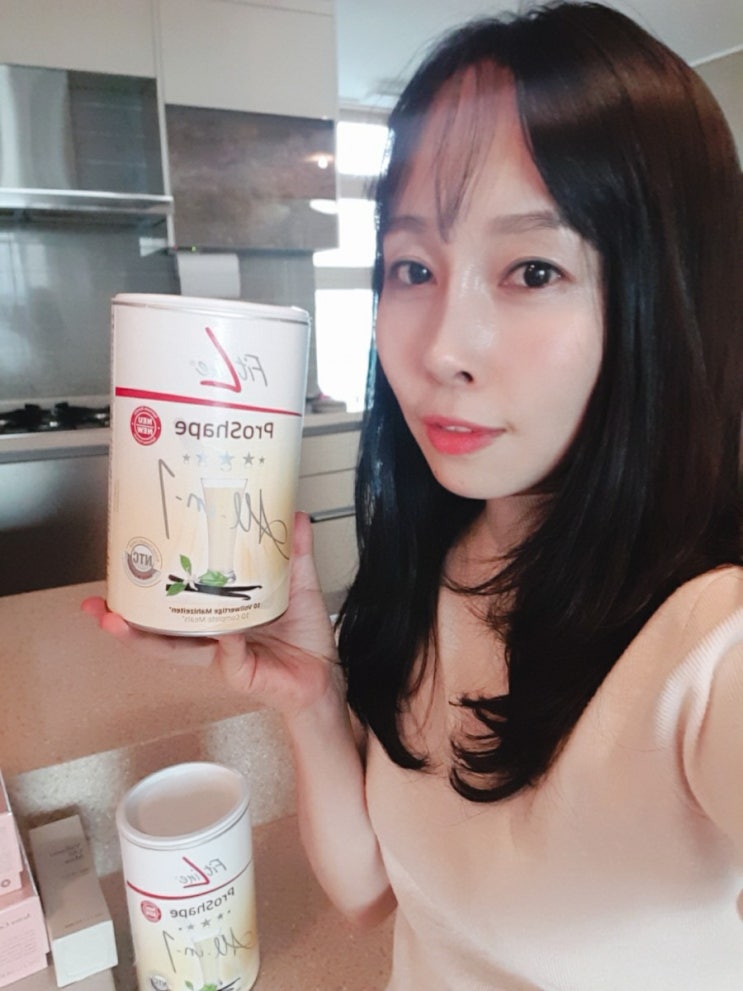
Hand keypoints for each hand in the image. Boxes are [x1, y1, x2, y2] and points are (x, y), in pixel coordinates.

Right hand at [82, 512, 341, 718]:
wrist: (323, 675)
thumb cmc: (305, 637)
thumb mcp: (298, 585)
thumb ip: (294, 552)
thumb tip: (293, 514)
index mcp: (219, 616)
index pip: (176, 606)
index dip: (149, 595)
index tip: (122, 575)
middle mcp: (213, 638)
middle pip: (159, 633)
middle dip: (126, 623)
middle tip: (101, 609)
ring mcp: (221, 658)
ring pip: (175, 650)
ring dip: (146, 639)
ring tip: (120, 624)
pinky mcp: (240, 674)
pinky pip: (229, 655)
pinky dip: (228, 642)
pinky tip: (225, 633)